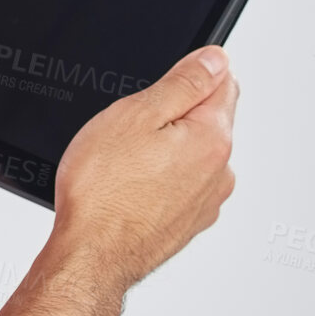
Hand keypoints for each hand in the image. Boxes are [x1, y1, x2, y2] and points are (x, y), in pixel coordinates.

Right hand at [45, 44, 239, 309]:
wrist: (91, 256)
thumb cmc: (103, 190)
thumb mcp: (136, 114)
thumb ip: (184, 83)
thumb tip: (216, 59)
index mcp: (213, 138)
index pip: (223, 82)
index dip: (190, 72)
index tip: (160, 84)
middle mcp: (220, 172)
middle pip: (208, 119)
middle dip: (175, 113)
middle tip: (129, 127)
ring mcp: (206, 202)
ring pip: (192, 155)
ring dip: (167, 149)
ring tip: (123, 162)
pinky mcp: (187, 224)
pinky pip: (179, 186)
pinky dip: (159, 180)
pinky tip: (127, 187)